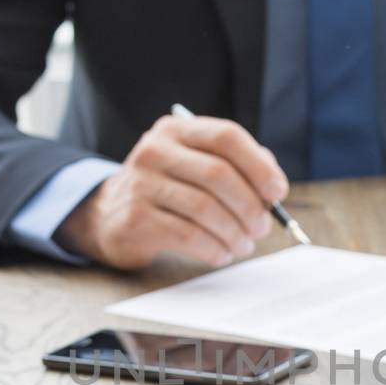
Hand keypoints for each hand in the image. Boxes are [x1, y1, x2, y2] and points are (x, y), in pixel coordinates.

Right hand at [57, 115, 288, 269]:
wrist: (107, 216)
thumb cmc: (166, 191)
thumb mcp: (194, 167)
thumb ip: (235, 166)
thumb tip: (273, 183)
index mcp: (177, 131)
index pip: (226, 136)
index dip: (259, 166)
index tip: (278, 193)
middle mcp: (155, 150)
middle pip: (219, 175)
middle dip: (250, 207)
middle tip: (262, 228)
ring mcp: (141, 183)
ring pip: (206, 208)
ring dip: (234, 233)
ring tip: (243, 246)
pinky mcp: (135, 218)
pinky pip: (188, 235)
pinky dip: (213, 248)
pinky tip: (220, 254)